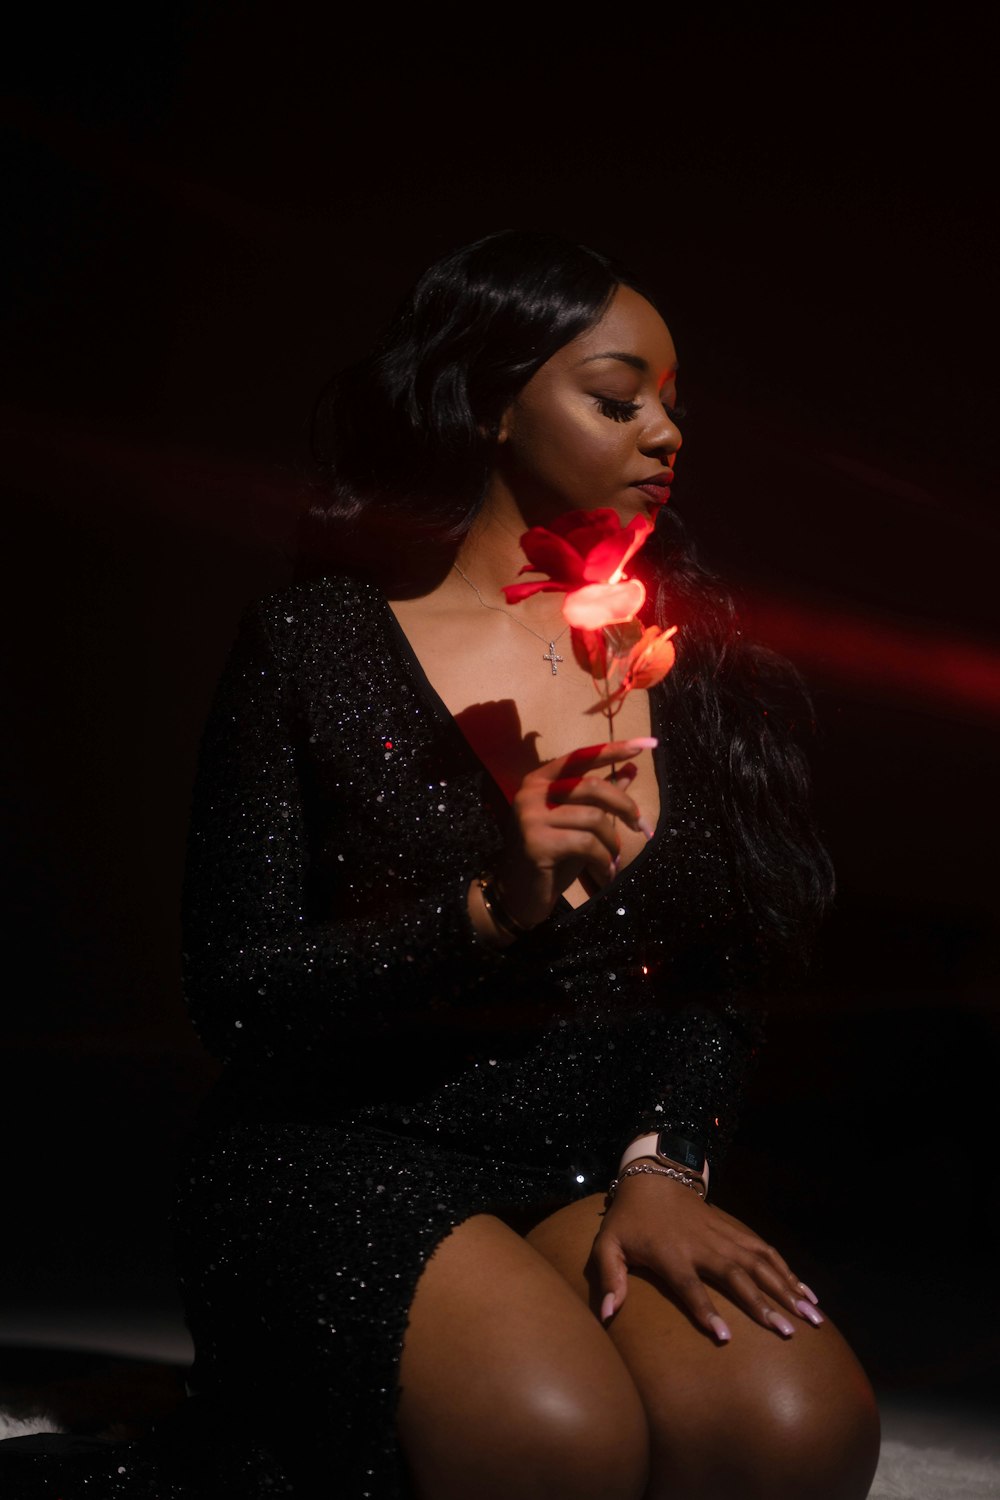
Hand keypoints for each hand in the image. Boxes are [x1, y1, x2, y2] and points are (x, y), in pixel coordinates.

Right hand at [490, 736, 656, 929]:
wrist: (519, 893)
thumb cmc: (552, 855)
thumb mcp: (579, 821)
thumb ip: (600, 795)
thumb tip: (632, 767)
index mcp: (539, 780)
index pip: (580, 757)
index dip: (613, 750)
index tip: (647, 744)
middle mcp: (531, 793)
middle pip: (592, 787)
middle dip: (624, 806)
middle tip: (640, 826)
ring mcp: (530, 817)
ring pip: (593, 818)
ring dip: (612, 842)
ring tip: (613, 858)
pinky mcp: (537, 842)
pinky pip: (587, 844)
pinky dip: (604, 860)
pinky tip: (605, 872)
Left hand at [590, 1172, 823, 1342]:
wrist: (654, 1178)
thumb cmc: (629, 1220)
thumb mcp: (607, 1244)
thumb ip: (609, 1277)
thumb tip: (608, 1314)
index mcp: (671, 1254)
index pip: (690, 1287)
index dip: (706, 1311)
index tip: (726, 1338)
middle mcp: (703, 1246)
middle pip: (737, 1276)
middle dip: (764, 1304)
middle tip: (788, 1331)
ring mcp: (723, 1236)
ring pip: (760, 1263)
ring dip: (787, 1288)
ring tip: (813, 1315)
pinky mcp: (734, 1230)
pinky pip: (764, 1250)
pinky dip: (787, 1269)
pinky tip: (807, 1290)